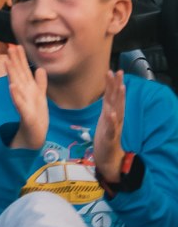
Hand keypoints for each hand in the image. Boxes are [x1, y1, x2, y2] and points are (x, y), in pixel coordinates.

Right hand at [2, 51, 49, 148]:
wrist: (35, 133)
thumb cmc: (36, 115)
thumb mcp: (40, 96)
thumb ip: (40, 82)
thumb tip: (39, 68)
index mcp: (28, 88)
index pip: (23, 71)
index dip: (20, 59)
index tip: (17, 46)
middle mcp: (23, 93)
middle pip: (18, 75)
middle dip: (14, 62)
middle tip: (9, 48)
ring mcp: (23, 103)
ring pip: (16, 86)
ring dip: (11, 75)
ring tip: (7, 63)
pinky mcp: (25, 114)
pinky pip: (19, 103)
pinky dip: (16, 95)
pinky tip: (12, 87)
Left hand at [94, 68, 127, 183]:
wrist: (108, 156)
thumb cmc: (105, 136)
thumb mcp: (104, 119)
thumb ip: (106, 107)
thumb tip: (105, 95)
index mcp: (111, 113)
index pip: (111, 96)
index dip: (111, 84)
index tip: (111, 71)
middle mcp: (115, 117)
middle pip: (117, 99)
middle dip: (118, 85)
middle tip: (119, 72)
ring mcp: (114, 126)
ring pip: (117, 110)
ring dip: (119, 99)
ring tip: (121, 87)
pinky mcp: (110, 137)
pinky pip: (111, 128)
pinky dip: (112, 120)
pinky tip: (112, 113)